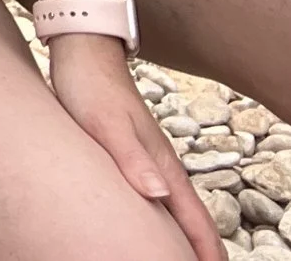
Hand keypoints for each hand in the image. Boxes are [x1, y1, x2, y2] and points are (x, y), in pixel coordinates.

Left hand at [47, 35, 219, 260]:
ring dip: (185, 239)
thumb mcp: (107, 125)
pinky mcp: (132, 156)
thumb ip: (132, 159)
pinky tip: (152, 227)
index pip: (197, 221)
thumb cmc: (91, 86)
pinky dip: (163, 222)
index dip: (208, 254)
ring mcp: (149, 162)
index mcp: (164, 166)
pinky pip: (156, 199)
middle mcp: (164, 168)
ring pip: (176, 212)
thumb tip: (162, 196)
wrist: (82, 50)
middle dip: (204, 253)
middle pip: (194, 222)